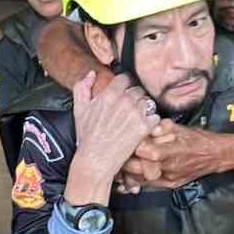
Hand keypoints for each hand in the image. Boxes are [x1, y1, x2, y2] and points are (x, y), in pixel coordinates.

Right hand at [70, 72, 157, 202]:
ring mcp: (135, 114)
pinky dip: (151, 120)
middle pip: (138, 89)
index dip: (124, 85)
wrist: (96, 160)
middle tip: (128, 108)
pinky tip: (141, 126)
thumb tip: (92, 74)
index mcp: (109, 95)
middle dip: (134, 97)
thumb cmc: (87, 137)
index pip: (125, 78)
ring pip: (147, 101)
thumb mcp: (79, 109)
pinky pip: (155, 116)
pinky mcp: (144, 127)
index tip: (123, 92)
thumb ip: (82, 87)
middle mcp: (124, 102)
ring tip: (134, 118)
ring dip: (143, 108)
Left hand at [124, 121, 227, 189]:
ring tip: (118, 166)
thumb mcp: (180, 128)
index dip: (134, 147)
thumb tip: (144, 125)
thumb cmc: (198, 139)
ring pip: (142, 180)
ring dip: (128, 174)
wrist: (216, 155)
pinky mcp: (170, 185)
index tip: (125, 140)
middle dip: (126, 162)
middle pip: (140, 169)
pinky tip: (127, 177)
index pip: (146, 152)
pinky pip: (149, 186)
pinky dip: (137, 181)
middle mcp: (170, 167)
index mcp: (173, 151)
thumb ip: (161, 129)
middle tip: (115, 154)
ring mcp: (170, 178)